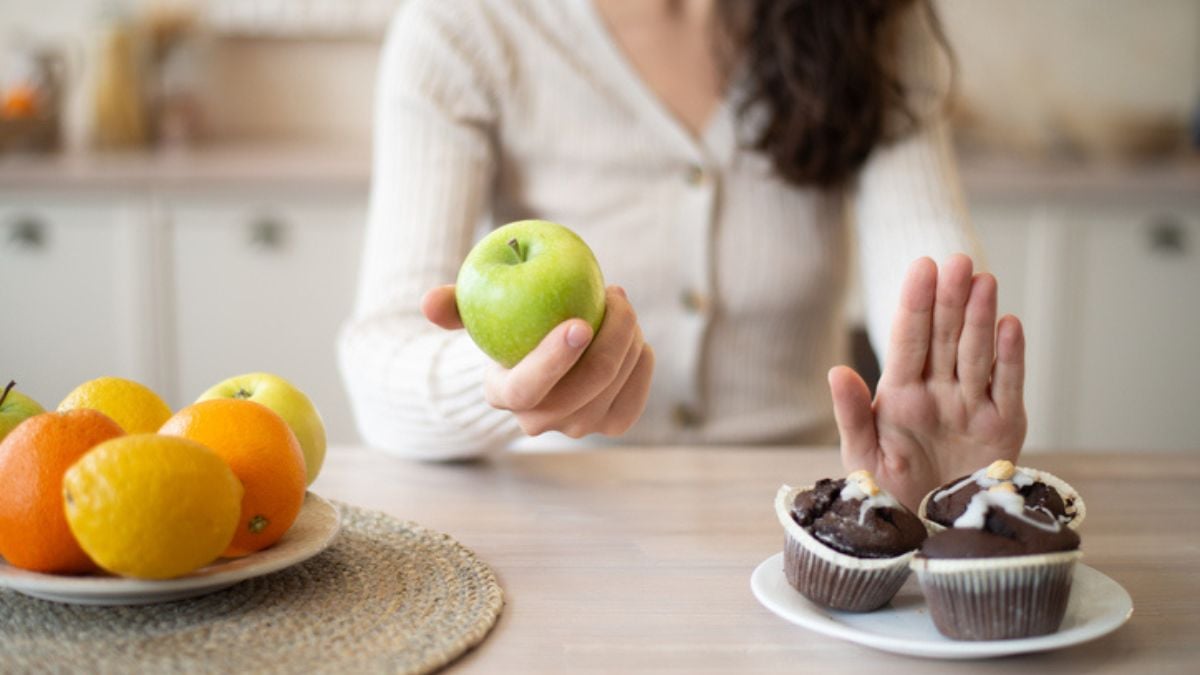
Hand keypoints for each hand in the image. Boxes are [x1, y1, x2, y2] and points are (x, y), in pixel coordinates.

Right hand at [421, 285, 654, 437]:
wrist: (537, 357)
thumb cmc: (504, 327)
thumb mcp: (474, 312)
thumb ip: (451, 306)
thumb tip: (429, 302)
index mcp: (504, 395)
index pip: (528, 388)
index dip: (554, 360)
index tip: (578, 323)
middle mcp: (539, 422)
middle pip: (586, 387)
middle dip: (611, 337)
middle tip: (615, 293)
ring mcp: (577, 428)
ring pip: (615, 387)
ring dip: (628, 341)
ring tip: (621, 306)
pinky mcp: (610, 425)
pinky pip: (635, 398)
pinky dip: (642, 366)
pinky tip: (637, 339)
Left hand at [828, 254, 1025, 509]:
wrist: (928, 535)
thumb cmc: (889, 495)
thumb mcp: (863, 459)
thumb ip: (852, 415)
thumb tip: (836, 371)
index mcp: (900, 396)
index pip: (908, 340)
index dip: (915, 304)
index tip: (922, 266)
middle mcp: (938, 394)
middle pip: (944, 338)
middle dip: (950, 299)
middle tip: (957, 260)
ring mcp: (971, 407)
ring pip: (976, 353)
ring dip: (980, 318)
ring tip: (983, 280)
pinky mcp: (1003, 428)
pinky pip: (1007, 386)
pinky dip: (1011, 358)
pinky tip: (1010, 324)